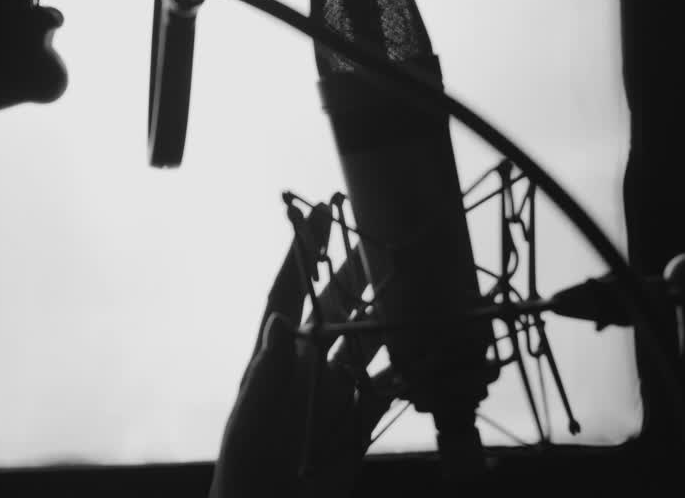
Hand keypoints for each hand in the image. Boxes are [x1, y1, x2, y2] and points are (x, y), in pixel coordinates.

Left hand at [210, 205, 395, 497]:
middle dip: (358, 273)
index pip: (288, 292)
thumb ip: (268, 373)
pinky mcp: (358, 420)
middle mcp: (306, 367)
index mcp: (275, 358)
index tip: (319, 214)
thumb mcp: (252, 421)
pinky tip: (437, 354)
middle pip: (337, 308)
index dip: (302, 253)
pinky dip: (415, 371)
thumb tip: (280, 319)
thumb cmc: (247, 471)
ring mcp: (334, 391)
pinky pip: (391, 387)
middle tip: (383, 239)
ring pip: (369, 343)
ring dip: (393, 317)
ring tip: (419, 287)